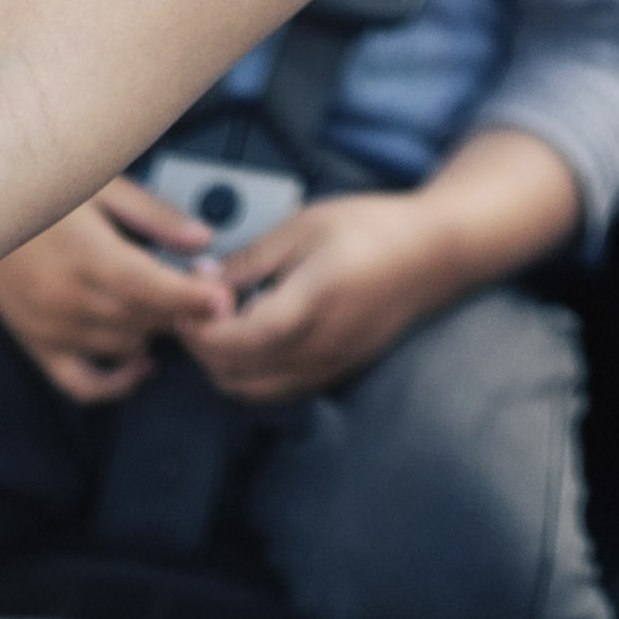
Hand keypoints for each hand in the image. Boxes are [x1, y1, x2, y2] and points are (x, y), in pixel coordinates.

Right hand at [0, 181, 212, 404]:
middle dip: (183, 310)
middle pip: (145, 320)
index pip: (150, 287)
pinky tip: (142, 364)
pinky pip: (83, 385)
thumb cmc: (37, 189)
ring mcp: (50, 328)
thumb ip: (153, 215)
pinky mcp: (36, 345)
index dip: (192, 297)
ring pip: (125, 348)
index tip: (225, 299)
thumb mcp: (98, 185)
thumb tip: (202, 240)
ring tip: (172, 309)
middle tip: (207, 292)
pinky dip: (118, 383)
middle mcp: (67, 298)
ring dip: (156, 333)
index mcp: (85, 254)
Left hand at [172, 188, 446, 404]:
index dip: (199, 329)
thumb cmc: (373, 229)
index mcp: (309, 305)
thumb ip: (251, 259)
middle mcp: (318, 348)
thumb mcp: (305, 226)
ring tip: (221, 324)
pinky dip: (251, 373)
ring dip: (224, 366)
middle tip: (194, 310)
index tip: (184, 302)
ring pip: (253, 392)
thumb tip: (204, 280)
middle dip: (203, 348)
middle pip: (235, 376)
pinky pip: (278, 390)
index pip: (236, 340)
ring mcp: (328, 367)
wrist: (434, 254)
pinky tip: (253, 336)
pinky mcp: (336, 373)